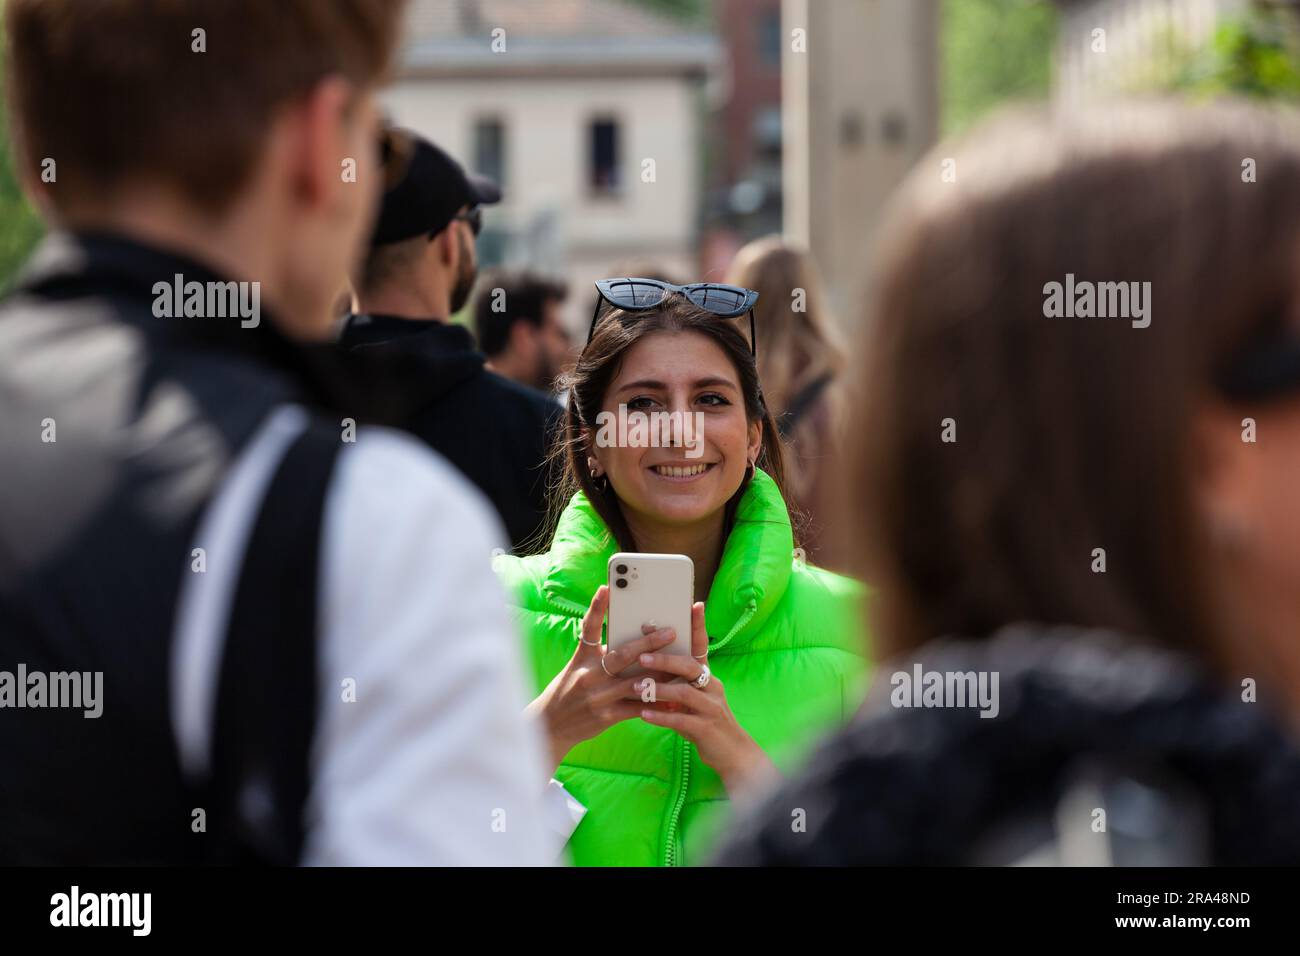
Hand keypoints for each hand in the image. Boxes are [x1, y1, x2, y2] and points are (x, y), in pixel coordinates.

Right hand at [524, 585, 679, 776]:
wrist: (551, 727)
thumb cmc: (568, 691)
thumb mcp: (578, 668)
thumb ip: (601, 655)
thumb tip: (634, 643)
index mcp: (582, 658)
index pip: (589, 628)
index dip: (597, 607)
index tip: (607, 587)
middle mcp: (589, 675)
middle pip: (622, 655)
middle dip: (648, 643)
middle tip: (669, 632)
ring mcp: (598, 697)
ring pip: (634, 682)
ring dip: (658, 674)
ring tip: (679, 664)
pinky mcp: (606, 717)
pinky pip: (636, 708)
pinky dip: (655, 702)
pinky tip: (671, 698)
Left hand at [636, 601, 776, 795]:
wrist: (731, 753)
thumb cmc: (705, 720)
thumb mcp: (694, 697)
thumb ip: (676, 681)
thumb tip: (649, 663)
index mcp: (707, 676)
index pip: (702, 646)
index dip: (698, 625)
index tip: (693, 604)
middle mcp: (712, 687)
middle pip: (689, 666)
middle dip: (665, 658)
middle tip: (641, 654)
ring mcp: (711, 708)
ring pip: (684, 692)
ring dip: (658, 688)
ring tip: (636, 687)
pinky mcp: (706, 729)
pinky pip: (681, 720)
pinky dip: (661, 717)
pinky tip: (643, 715)